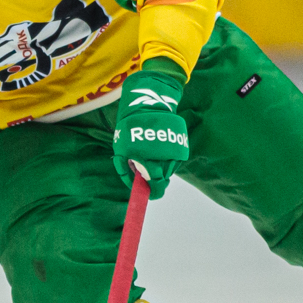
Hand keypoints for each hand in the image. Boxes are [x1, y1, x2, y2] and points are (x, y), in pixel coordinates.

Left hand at [112, 68, 188, 199]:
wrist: (148, 107)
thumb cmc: (130, 131)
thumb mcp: (121, 151)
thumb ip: (127, 171)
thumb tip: (135, 187)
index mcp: (144, 160)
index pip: (154, 185)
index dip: (153, 192)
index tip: (151, 195)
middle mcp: (161, 158)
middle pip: (162, 180)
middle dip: (155, 180)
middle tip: (149, 174)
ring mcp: (173, 153)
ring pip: (168, 172)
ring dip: (161, 169)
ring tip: (152, 155)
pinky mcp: (180, 148)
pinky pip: (174, 163)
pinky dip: (168, 161)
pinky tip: (160, 151)